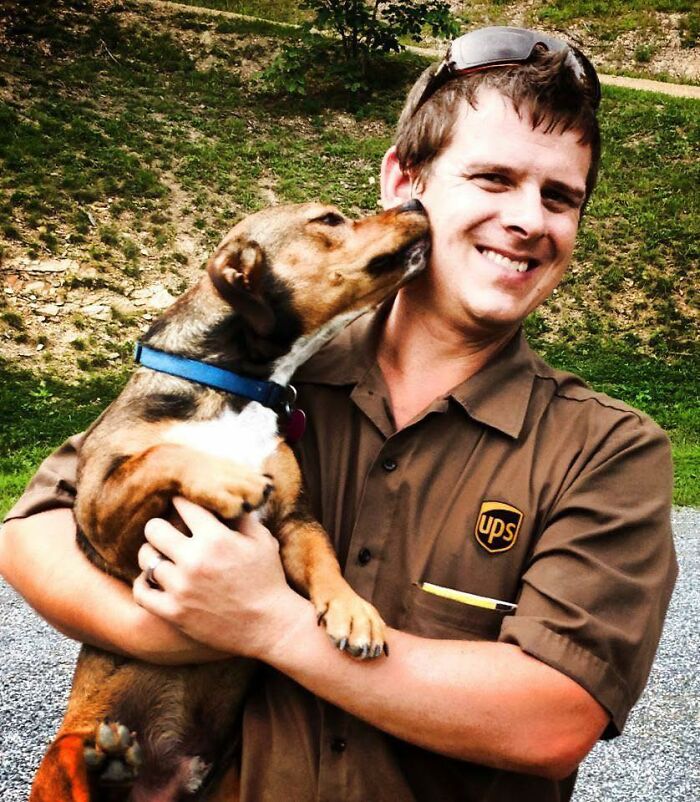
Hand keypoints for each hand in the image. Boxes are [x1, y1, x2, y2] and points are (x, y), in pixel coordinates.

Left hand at [132, 496, 298, 657]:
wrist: (269, 625)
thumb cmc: (267, 579)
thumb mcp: (261, 539)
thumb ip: (239, 516)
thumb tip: (222, 498)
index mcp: (215, 538)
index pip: (183, 505)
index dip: (181, 502)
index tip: (182, 505)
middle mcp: (194, 560)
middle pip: (154, 529)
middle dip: (161, 526)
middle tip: (168, 531)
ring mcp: (181, 588)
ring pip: (145, 558)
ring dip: (153, 553)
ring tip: (162, 555)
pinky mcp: (173, 612)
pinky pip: (141, 592)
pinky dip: (143, 583)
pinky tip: (153, 579)